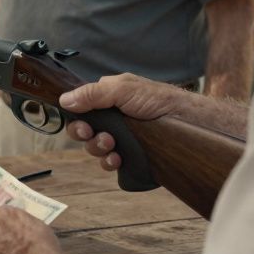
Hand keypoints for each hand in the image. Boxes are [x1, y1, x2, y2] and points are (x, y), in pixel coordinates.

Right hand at [60, 73, 195, 171]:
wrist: (188, 124)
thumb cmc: (159, 101)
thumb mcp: (124, 89)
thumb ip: (93, 94)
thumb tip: (64, 100)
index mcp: (109, 99)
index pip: (81, 110)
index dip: (78, 120)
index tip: (83, 126)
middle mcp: (113, 119)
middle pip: (85, 131)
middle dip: (87, 136)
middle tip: (97, 136)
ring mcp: (121, 139)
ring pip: (96, 148)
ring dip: (99, 149)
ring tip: (112, 147)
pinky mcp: (130, 157)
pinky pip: (110, 163)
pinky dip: (110, 163)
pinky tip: (118, 160)